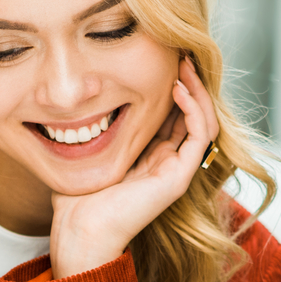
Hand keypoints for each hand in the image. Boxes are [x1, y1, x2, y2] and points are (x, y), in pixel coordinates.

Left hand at [48, 58, 219, 279]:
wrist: (81, 230)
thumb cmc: (77, 198)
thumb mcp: (88, 152)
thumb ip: (93, 129)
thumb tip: (80, 100)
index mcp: (151, 156)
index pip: (173, 114)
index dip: (172, 85)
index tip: (163, 57)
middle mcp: (169, 161)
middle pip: (192, 113)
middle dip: (188, 81)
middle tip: (179, 52)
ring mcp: (177, 170)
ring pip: (203, 120)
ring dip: (197, 89)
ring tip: (183, 64)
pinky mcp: (179, 177)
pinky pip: (200, 135)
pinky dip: (193, 108)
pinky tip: (177, 88)